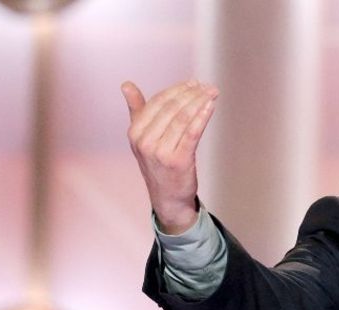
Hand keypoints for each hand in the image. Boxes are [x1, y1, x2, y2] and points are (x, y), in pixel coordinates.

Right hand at [122, 80, 219, 234]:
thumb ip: (137, 110)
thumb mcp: (142, 138)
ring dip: (199, 102)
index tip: (193, 83)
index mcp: (135, 132)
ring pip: (182, 118)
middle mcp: (145, 141)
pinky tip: (210, 106)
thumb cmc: (158, 165)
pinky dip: (202, 117)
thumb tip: (126, 84)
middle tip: (207, 86)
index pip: (157, 102)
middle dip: (191, 93)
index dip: (177, 90)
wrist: (168, 198)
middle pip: (171, 108)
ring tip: (212, 93)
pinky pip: (191, 133)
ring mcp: (160, 152)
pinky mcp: (178, 160)